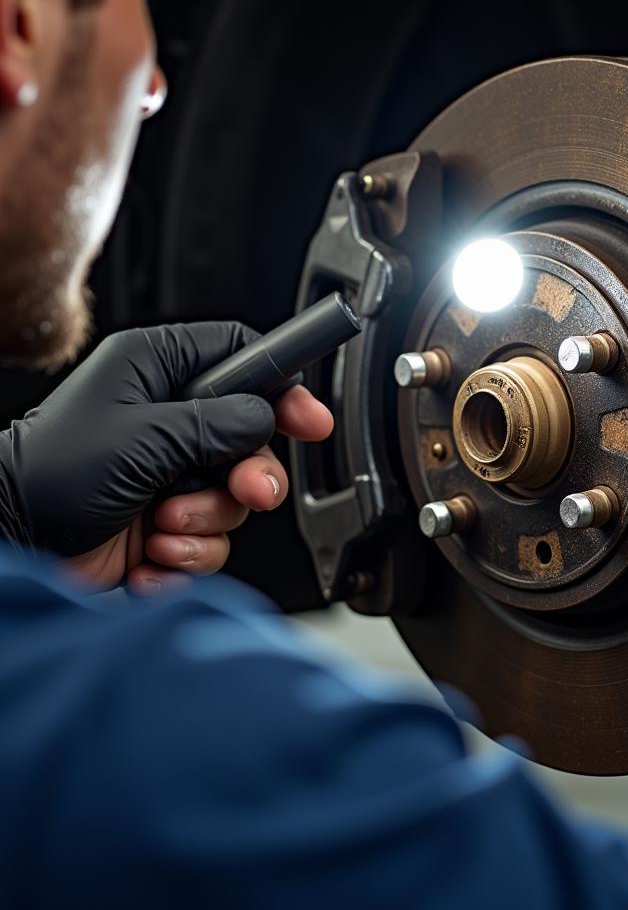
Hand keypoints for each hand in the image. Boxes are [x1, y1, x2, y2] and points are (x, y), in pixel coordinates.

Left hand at [0, 323, 333, 593]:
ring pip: (235, 495)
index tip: (310, 420)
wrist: (12, 545)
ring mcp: (168, 474)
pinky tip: (149, 555)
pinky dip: (187, 555)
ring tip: (163, 526)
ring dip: (206, 520)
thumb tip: (265, 418)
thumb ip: (216, 424)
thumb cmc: (50, 476)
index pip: (240, 359)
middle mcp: (167, 419)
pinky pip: (211, 539)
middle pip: (252, 437)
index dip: (282, 386)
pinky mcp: (166, 524)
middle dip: (250, 473)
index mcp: (156, 372)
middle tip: (247, 490)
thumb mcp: (142, 437)